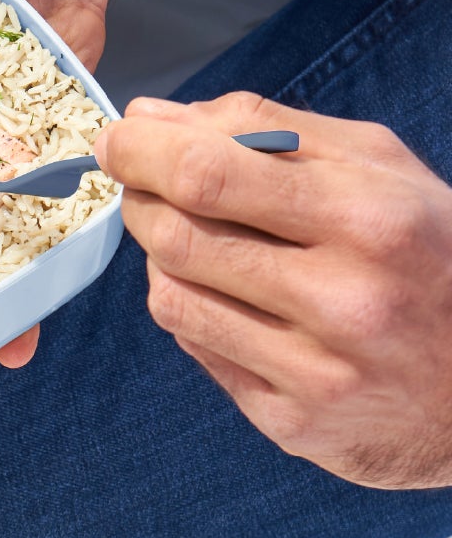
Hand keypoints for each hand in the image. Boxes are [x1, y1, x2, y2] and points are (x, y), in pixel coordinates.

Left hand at [96, 93, 451, 487]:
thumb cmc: (434, 258)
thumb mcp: (384, 173)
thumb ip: (273, 133)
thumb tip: (159, 116)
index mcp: (372, 220)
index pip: (212, 176)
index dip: (143, 152)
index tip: (118, 138)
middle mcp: (343, 300)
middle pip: (178, 238)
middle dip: (140, 199)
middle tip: (137, 181)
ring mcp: (314, 370)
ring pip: (172, 296)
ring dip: (159, 256)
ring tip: (187, 234)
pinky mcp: (290, 421)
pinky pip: (196, 348)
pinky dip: (189, 308)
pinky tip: (221, 291)